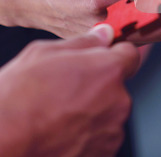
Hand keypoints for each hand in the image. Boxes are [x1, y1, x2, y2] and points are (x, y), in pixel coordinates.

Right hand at [0, 25, 139, 156]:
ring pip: (110, 112)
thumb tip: (103, 34)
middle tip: (68, 90)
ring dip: (94, 111)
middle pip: (118, 86)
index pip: (130, 55)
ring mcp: (113, 129)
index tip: (102, 59)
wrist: (4, 142)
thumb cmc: (17, 100)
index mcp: (109, 70)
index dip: (115, 55)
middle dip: (99, 86)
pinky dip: (88, 134)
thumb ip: (83, 43)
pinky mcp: (106, 152)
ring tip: (60, 114)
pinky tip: (63, 131)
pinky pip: (102, 136)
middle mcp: (119, 99)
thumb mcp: (43, 54)